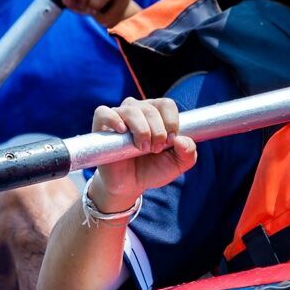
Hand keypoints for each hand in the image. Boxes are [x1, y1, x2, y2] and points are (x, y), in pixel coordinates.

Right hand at [89, 97, 197, 211]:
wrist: (129, 184)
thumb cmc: (152, 170)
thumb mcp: (177, 164)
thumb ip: (188, 153)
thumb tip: (182, 140)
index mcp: (157, 113)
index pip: (166, 104)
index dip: (171, 121)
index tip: (170, 142)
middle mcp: (138, 110)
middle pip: (150, 108)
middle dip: (157, 131)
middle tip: (154, 150)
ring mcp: (118, 116)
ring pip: (131, 110)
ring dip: (141, 129)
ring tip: (141, 147)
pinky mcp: (100, 126)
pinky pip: (103, 112)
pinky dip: (113, 119)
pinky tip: (121, 131)